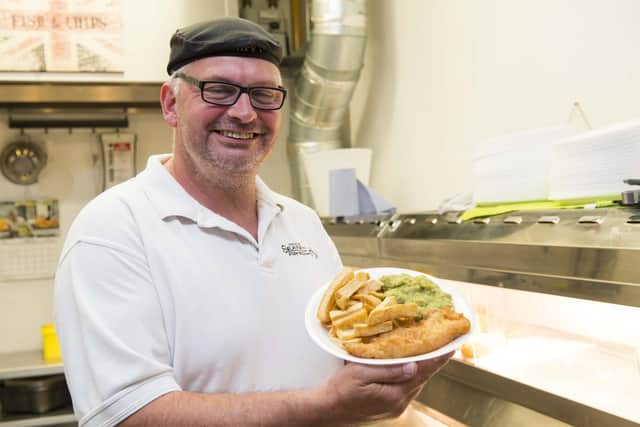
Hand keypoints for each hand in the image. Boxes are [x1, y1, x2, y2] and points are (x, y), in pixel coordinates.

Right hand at [320, 351, 452, 424]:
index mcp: (395, 394)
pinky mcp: (392, 406)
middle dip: (433, 360)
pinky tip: (412, 365)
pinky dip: (412, 375)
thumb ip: (388, 370)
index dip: (438, 358)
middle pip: (423, 377)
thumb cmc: (341, 389)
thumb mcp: (360, 374)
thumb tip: (413, 366)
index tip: (451, 346)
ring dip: (424, 367)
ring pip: (416, 382)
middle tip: (443, 342)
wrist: (329, 409)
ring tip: (431, 350)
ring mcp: (397, 406)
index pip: (422, 372)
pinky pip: (408, 387)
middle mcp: (400, 402)